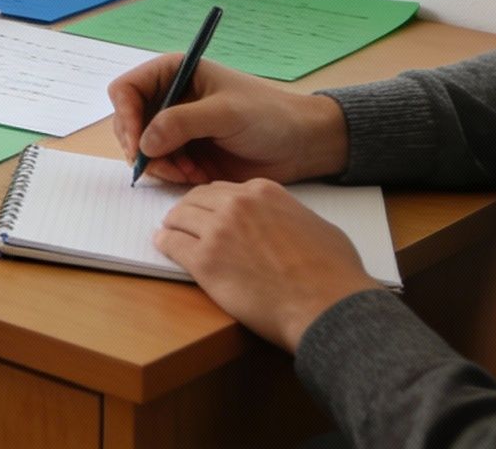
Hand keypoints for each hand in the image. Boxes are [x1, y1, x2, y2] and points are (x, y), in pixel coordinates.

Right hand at [106, 53, 348, 185]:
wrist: (299, 145)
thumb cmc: (268, 116)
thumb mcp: (225, 113)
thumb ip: (182, 123)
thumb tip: (144, 143)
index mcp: (175, 73)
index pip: (127, 89)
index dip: (126, 116)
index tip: (138, 144)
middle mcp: (169, 98)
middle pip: (128, 122)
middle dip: (142, 148)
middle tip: (164, 167)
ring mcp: (175, 127)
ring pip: (141, 149)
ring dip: (159, 165)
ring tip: (188, 172)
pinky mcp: (184, 152)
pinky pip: (160, 166)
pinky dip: (171, 175)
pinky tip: (195, 176)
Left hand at [158, 179, 382, 351]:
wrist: (326, 304)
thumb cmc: (331, 272)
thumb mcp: (314, 225)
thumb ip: (289, 215)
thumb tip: (283, 224)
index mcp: (263, 192)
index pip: (224, 189)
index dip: (213, 202)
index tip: (208, 211)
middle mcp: (237, 204)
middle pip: (197, 198)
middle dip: (189, 209)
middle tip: (182, 220)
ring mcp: (218, 230)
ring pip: (179, 216)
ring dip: (173, 224)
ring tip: (170, 232)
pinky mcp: (205, 260)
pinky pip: (172, 244)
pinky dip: (165, 243)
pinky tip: (164, 245)